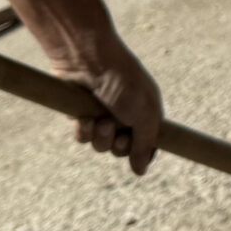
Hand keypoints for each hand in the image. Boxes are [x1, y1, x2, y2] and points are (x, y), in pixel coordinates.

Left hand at [50, 32, 163, 174]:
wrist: (88, 59)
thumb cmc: (122, 81)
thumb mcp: (144, 113)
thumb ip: (145, 144)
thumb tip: (141, 171)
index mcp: (146, 112)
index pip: (149, 143)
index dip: (143, 152)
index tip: (138, 156)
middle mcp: (125, 115)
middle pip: (123, 150)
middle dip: (119, 145)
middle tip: (119, 132)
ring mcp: (103, 115)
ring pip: (101, 146)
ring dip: (100, 137)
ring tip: (100, 121)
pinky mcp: (82, 114)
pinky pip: (83, 136)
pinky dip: (84, 130)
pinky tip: (85, 117)